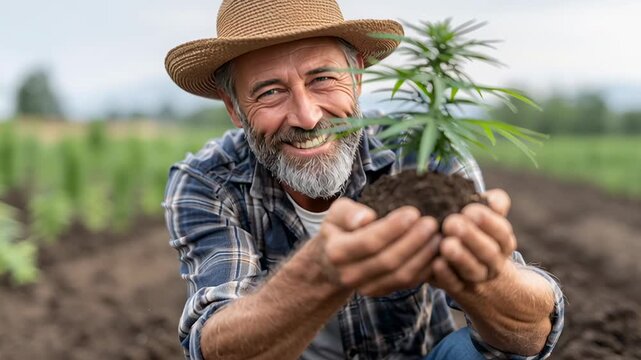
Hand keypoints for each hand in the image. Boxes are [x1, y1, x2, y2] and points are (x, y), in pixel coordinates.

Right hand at [318, 198, 439, 296]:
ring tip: (438, 236)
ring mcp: (367, 287)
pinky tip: (436, 252)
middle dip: (414, 241)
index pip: (369, 242)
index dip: (393, 228)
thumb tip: (365, 218)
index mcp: (337, 252)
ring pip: (401, 276)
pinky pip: (408, 283)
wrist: (331, 263)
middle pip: (389, 261)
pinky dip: (425, 268)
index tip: (413, 212)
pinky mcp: (382, 292)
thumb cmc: (339, 230)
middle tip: (431, 223)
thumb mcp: (336, 214)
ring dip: (424, 256)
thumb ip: (348, 213)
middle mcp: (350, 274)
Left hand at [429, 189, 516, 294]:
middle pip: (488, 251)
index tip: (469, 210)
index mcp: (502, 242)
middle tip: (452, 223)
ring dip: (460, 257)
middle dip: (471, 236)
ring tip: (445, 244)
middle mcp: (493, 262)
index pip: (501, 232)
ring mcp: (477, 278)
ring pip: (473, 270)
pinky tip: (436, 263)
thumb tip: (489, 196)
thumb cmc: (478, 236)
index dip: (488, 221)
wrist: (480, 281)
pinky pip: (454, 285)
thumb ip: (492, 204)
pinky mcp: (459, 289)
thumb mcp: (488, 220)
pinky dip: (446, 275)